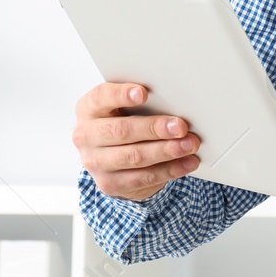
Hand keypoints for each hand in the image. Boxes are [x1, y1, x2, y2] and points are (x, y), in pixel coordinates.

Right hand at [73, 82, 200, 200]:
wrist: (112, 159)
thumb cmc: (124, 122)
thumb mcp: (125, 108)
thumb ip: (142, 102)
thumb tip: (174, 101)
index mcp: (88, 109)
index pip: (101, 98)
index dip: (121, 95)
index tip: (144, 92)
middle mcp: (86, 135)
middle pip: (121, 130)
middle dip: (154, 128)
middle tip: (180, 126)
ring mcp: (95, 162)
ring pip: (134, 156)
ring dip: (166, 151)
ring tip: (189, 145)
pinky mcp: (109, 183)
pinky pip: (143, 177)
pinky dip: (169, 169)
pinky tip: (187, 163)